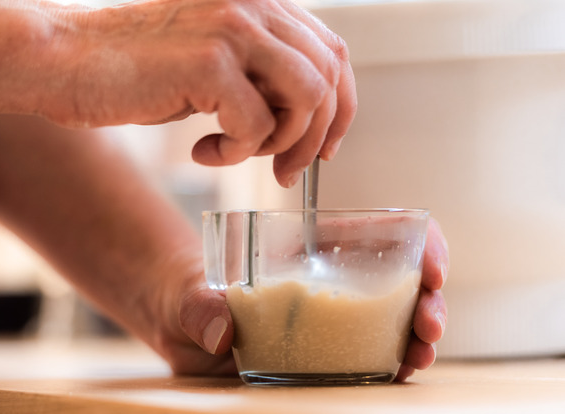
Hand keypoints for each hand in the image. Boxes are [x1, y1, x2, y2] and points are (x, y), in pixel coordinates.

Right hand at [42, 0, 356, 186]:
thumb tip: (302, 111)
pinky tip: (201, 150)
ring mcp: (232, 28)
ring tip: (238, 153)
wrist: (63, 60)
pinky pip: (257, 125)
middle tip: (284, 169)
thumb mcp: (207, 54)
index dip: (339, 106)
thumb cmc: (129, 66)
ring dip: (281, 143)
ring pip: (307, 99)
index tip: (324, 145)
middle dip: (314, 136)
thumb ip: (256, 67)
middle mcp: (251, 2)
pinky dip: (235, 153)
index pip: (331, 50)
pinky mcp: (209, 63)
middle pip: (327, 76)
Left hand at [156, 217, 447, 378]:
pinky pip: (370, 356)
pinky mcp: (322, 354)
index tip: (430, 269)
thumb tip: (221, 331)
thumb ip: (199, 309)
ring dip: (417, 337)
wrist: (177, 327)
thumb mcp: (188, 296)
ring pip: (393, 321)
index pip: (380, 234)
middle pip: (398, 281)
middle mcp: (327, 282)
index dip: (419, 244)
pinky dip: (393, 363)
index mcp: (308, 252)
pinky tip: (400, 373)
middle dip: (427, 302)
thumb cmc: (185, 293)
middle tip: (429, 327)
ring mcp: (329, 318)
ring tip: (420, 355)